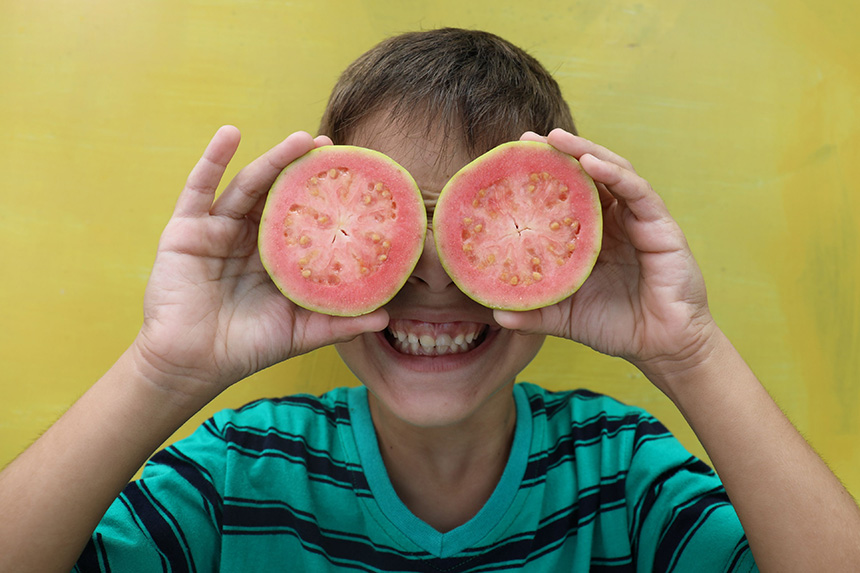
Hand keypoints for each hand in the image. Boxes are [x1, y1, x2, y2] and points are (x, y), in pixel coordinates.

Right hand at [133, 127, 387, 397]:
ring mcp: (218, 230)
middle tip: (331, 146)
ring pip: (248, 185)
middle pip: (278, 193)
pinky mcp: (187, 229)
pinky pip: (199, 188)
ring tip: (300, 139)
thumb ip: (340, 323)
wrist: (191, 364)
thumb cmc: (246, 348)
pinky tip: (230, 134)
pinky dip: (213, 159)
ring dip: (273, 158)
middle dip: (303, 168)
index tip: (354, 175)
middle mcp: (249, 237)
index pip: (304, 217)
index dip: (325, 196)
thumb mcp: (300, 333)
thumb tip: (387, 316)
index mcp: (276, 257)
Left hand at [494, 129, 717, 381]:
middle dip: (558, 152)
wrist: (661, 347)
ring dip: (585, 150)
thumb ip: (534, 313)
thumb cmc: (615, 326)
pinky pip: (637, 191)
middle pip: (586, 174)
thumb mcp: (565, 317)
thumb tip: (495, 314)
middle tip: (527, 139)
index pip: (565, 193)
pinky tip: (590, 161)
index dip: (542, 175)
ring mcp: (638, 219)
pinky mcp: (660, 226)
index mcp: (592, 234)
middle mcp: (614, 220)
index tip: (510, 160)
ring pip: (612, 172)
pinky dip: (614, 173)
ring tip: (556, 138)